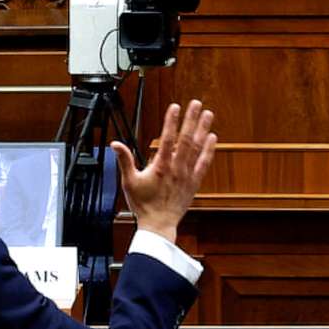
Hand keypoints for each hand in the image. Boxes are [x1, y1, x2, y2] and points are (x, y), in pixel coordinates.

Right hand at [113, 100, 215, 240]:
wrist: (159, 225)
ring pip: (197, 148)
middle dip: (191, 120)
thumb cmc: (144, 205)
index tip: (175, 107)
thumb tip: (116, 144)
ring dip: (202, 130)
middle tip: (195, 103)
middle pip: (186, 139)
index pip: (168, 139)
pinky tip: (212, 138)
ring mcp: (187, 175)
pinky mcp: (194, 183)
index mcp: (161, 167)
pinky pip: (204, 164)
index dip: (171, 121)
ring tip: (207, 114)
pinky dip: (209, 150)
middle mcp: (177, 169)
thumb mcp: (129, 182)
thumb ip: (124, 161)